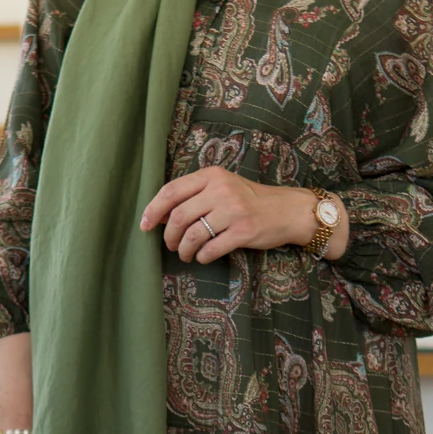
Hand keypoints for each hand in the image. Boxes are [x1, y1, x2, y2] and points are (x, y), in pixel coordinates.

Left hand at [140, 171, 348, 262]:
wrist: (288, 209)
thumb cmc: (250, 199)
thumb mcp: (223, 186)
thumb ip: (196, 194)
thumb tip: (161, 214)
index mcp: (211, 175)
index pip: (171, 191)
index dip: (153, 210)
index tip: (145, 225)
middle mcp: (221, 190)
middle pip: (179, 216)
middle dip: (168, 235)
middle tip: (170, 245)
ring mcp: (233, 210)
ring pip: (193, 234)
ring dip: (183, 249)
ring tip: (185, 254)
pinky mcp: (244, 231)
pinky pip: (211, 249)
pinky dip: (202, 257)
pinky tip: (203, 257)